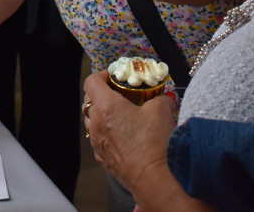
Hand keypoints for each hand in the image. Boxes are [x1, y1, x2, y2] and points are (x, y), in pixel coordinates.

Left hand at [82, 72, 175, 200]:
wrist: (154, 178)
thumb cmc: (154, 142)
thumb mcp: (161, 110)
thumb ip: (160, 99)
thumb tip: (164, 98)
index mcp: (106, 106)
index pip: (91, 82)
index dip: (102, 76)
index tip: (113, 77)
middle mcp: (96, 123)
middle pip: (89, 102)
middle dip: (102, 95)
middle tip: (119, 94)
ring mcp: (97, 142)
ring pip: (92, 122)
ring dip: (102, 115)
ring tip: (121, 116)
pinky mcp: (102, 158)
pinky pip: (99, 140)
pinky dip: (107, 133)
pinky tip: (124, 136)